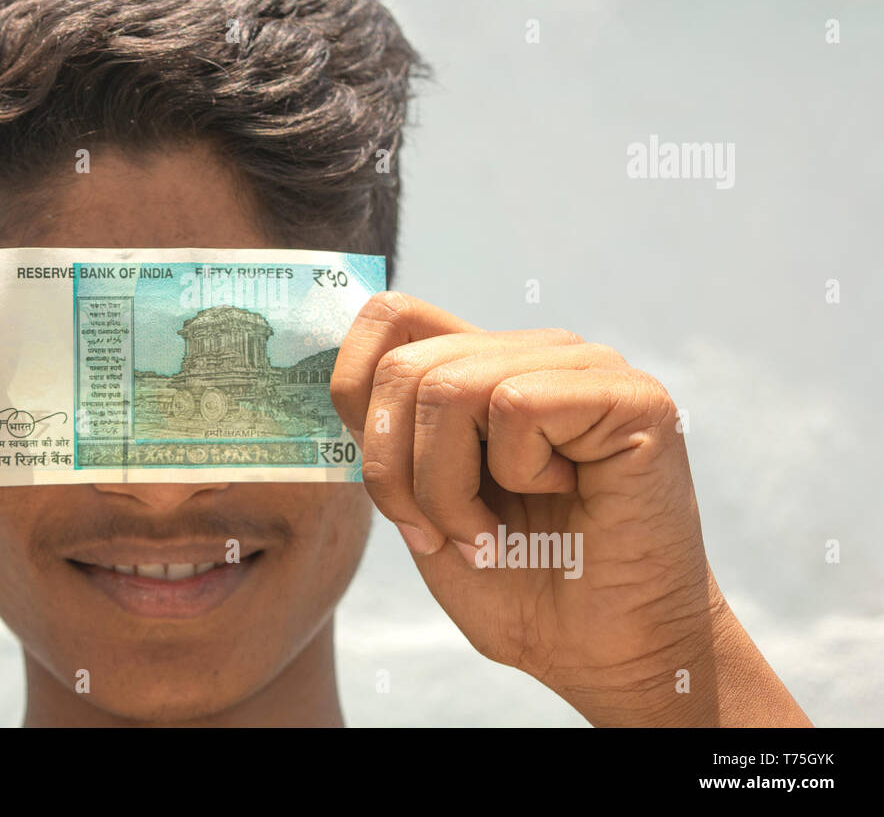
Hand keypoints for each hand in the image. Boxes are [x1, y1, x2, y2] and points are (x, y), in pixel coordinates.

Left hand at [331, 292, 809, 725]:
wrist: (606, 653)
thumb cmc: (518, 584)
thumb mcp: (421, 503)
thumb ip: (388, 436)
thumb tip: (339, 385)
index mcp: (486, 369)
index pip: (392, 318)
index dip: (354, 384)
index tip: (377, 474)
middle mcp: (535, 354)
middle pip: (404, 366)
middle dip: (395, 471)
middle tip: (437, 534)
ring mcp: (586, 367)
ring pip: (449, 388)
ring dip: (448, 488)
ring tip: (490, 533)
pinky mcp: (632, 396)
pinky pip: (516, 405)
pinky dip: (517, 474)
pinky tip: (560, 498)